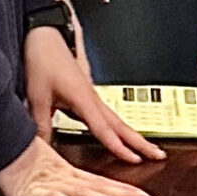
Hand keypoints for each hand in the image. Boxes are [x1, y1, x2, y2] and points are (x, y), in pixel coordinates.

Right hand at [0, 135, 156, 195]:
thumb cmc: (18, 157)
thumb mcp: (46, 171)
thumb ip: (63, 183)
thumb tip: (81, 193)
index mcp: (71, 176)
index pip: (104, 185)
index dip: (125, 192)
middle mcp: (67, 180)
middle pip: (102, 190)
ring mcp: (54, 186)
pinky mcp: (37, 194)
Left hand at [23, 24, 162, 164]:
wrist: (44, 34)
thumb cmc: (42, 58)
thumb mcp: (37, 95)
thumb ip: (41, 124)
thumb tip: (42, 147)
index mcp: (84, 98)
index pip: (104, 129)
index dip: (119, 147)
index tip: (135, 160)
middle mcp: (92, 97)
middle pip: (120, 125)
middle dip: (141, 142)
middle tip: (159, 155)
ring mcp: (91, 94)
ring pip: (116, 119)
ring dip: (132, 135)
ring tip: (146, 149)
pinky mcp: (86, 93)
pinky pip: (105, 114)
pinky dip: (116, 127)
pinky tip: (117, 134)